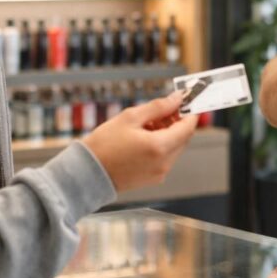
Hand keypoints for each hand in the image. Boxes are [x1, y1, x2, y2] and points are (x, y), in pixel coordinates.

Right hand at [81, 91, 197, 191]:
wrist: (87, 173)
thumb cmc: (104, 145)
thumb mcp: (130, 118)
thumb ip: (158, 107)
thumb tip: (177, 98)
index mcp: (160, 147)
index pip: (188, 127)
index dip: (189, 112)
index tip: (185, 102)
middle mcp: (164, 163)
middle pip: (183, 137)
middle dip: (175, 122)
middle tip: (160, 111)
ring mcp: (160, 173)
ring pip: (174, 147)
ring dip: (167, 133)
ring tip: (145, 125)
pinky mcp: (153, 179)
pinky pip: (165, 158)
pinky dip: (160, 145)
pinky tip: (142, 138)